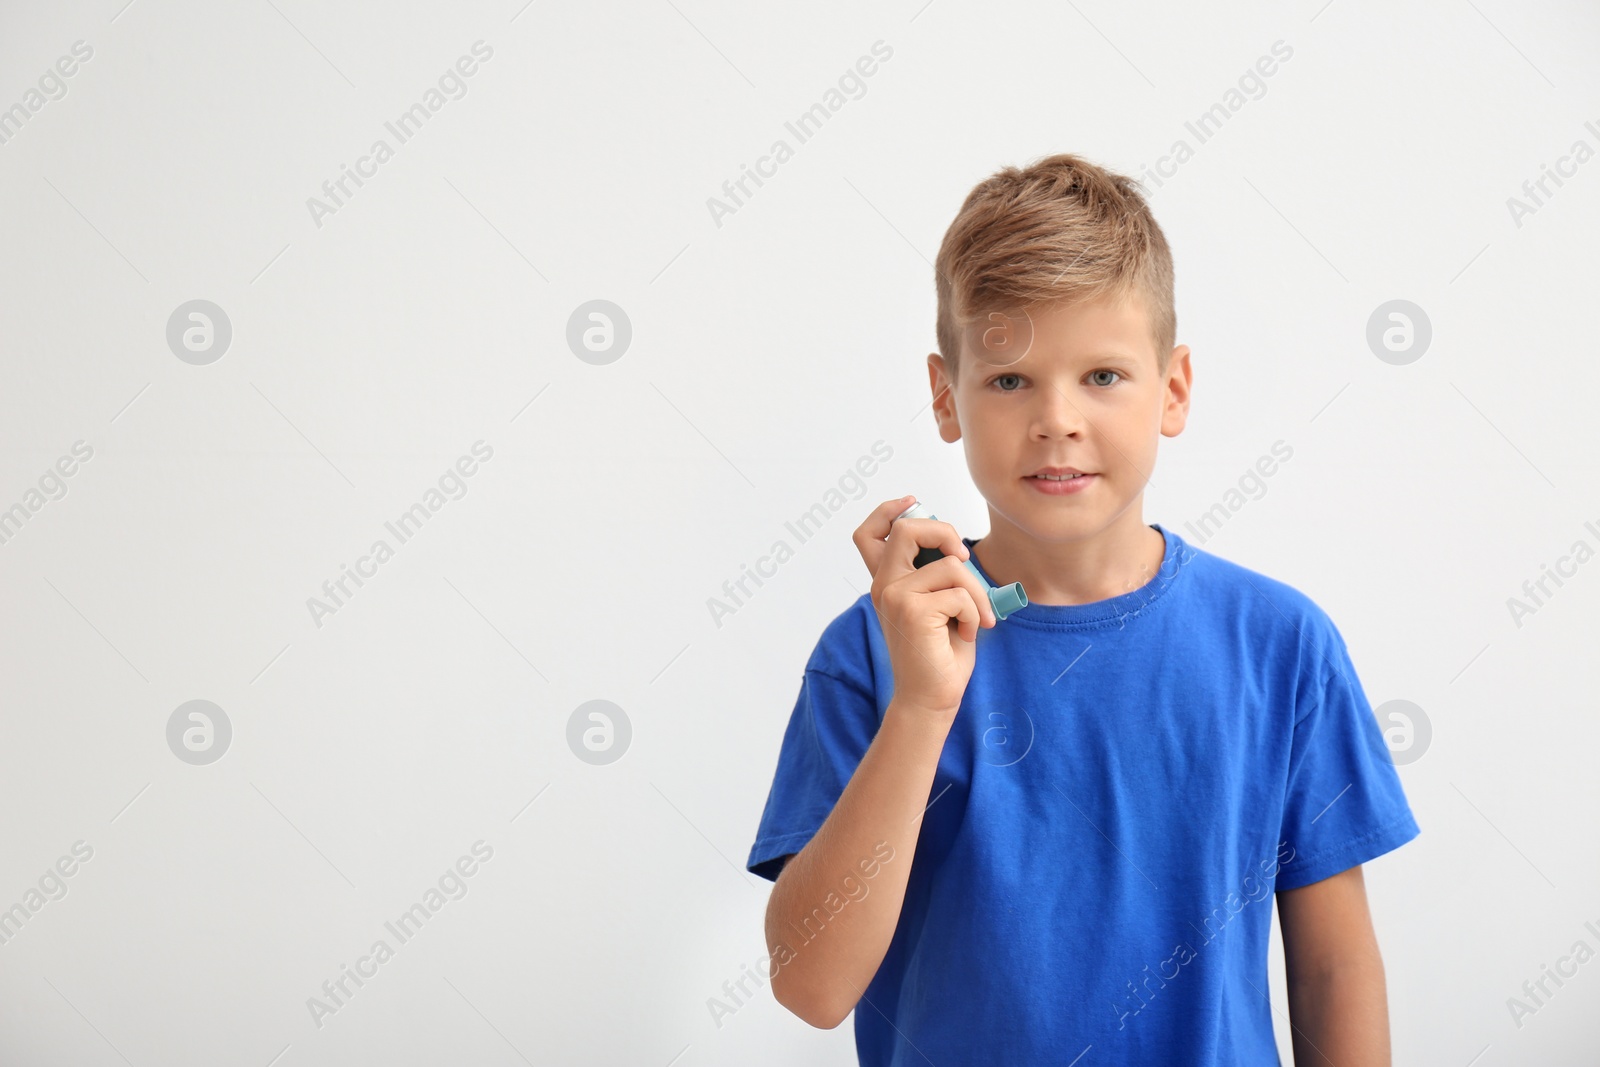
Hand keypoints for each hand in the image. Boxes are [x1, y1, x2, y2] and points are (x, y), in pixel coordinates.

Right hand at [852, 497, 996, 720]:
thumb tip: (955, 547)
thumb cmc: (940, 654)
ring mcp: (895, 597)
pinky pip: (961, 594)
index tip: (913, 503)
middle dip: (945, 532)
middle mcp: (884, 585)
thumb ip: (936, 576)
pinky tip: (967, 633)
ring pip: (952, 566)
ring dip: (976, 593)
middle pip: (906, 528)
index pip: (871, 533)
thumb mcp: (938, 605)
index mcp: (886, 582)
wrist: (932, 698)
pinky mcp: (913, 612)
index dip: (889, 510)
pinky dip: (975, 613)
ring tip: (974, 619)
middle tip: (964, 557)